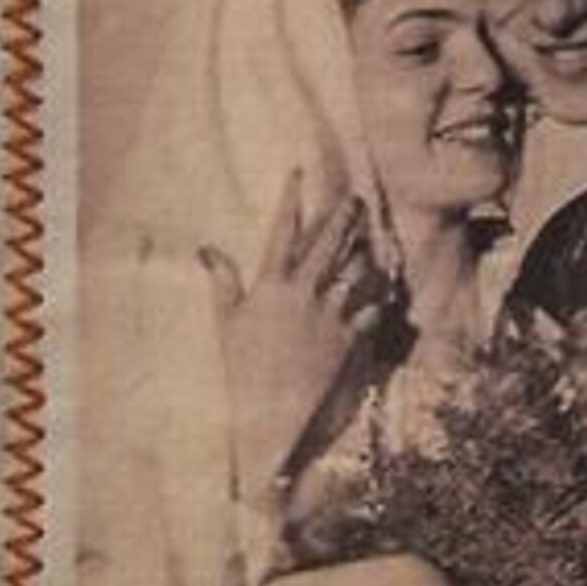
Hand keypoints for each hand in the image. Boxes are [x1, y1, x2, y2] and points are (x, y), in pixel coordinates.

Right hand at [208, 169, 382, 482]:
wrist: (268, 414)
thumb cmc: (240, 369)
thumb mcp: (226, 323)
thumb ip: (223, 282)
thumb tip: (207, 249)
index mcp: (271, 285)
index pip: (282, 230)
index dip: (291, 197)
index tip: (298, 171)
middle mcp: (304, 293)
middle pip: (330, 243)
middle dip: (344, 216)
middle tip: (355, 198)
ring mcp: (330, 315)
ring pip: (356, 272)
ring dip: (363, 257)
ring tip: (369, 246)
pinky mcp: (348, 339)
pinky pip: (370, 312)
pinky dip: (374, 304)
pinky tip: (379, 298)